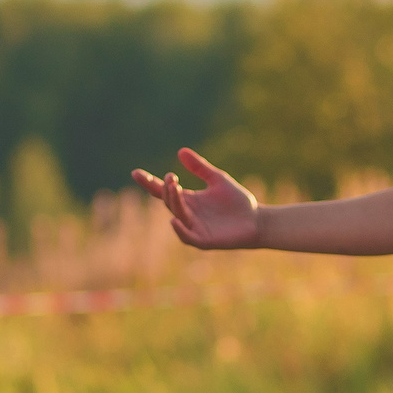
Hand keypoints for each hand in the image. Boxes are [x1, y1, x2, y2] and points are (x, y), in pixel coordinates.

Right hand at [130, 148, 261, 248]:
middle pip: (169, 201)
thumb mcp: (217, 179)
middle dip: (168, 189)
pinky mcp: (204, 240)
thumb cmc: (237, 202)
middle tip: (171, 177)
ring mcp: (194, 228)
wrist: (257, 220)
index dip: (149, 183)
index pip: (163, 191)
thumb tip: (181, 151)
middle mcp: (188, 213)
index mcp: (189, 199)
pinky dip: (180, 230)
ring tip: (174, 188)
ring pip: (177, 215)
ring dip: (174, 202)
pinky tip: (174, 220)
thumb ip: (199, 167)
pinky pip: (187, 236)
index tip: (136, 173)